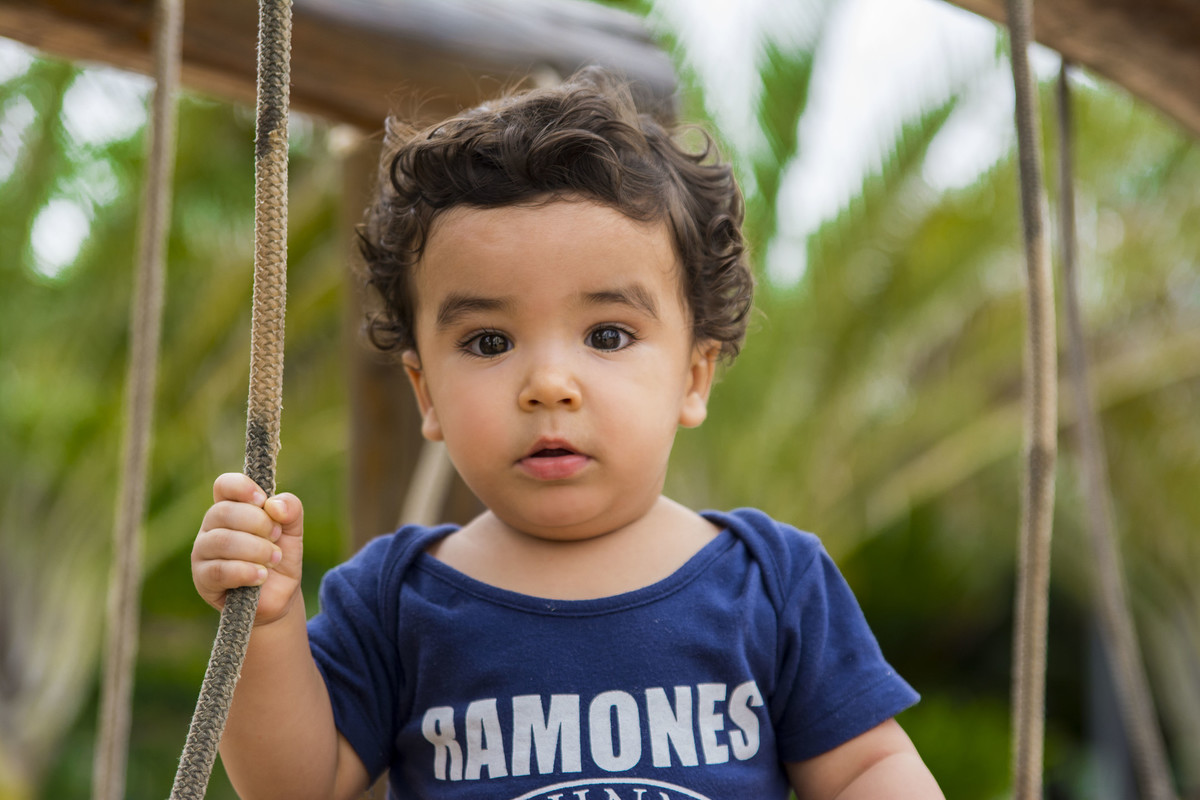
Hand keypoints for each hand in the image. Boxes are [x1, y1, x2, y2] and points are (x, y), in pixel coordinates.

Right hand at [192, 472, 304, 625]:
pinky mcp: (203, 579)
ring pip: (222, 541)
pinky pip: (220, 570)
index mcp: (231, 507)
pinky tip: (262, 575)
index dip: (242, 488)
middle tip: (276, 538)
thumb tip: (274, 505)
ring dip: (256, 549)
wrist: (278, 595)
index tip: (263, 500)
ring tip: (274, 559)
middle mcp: (212, 527)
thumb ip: (291, 510)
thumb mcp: (292, 530)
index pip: (224, 485)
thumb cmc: (278, 556)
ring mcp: (203, 552)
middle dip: (258, 524)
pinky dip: (246, 571)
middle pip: (224, 512)